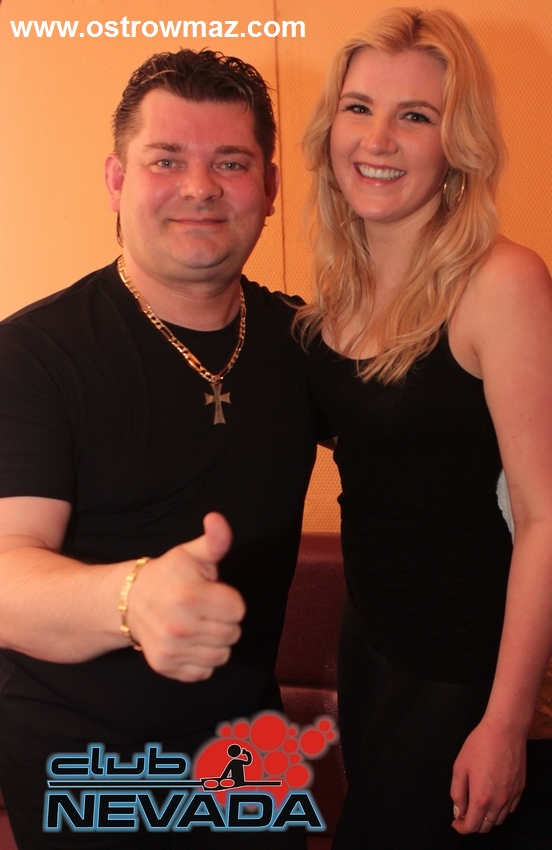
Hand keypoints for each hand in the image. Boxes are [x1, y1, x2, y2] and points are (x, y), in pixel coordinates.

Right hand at [126, 513, 245, 681]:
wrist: (130, 599)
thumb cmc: (167, 575)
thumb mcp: (191, 553)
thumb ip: (215, 540)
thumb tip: (217, 520)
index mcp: (190, 596)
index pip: (238, 610)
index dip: (230, 601)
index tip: (214, 594)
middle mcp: (180, 626)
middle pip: (233, 634)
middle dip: (224, 620)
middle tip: (206, 609)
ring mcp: (171, 649)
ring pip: (221, 655)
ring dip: (216, 641)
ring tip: (200, 624)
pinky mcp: (166, 665)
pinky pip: (204, 671)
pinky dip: (201, 659)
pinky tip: (190, 641)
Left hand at [450, 719, 525, 833]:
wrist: (504, 731)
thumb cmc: (480, 745)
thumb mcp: (459, 767)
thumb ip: (457, 792)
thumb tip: (458, 810)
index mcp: (481, 797)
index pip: (472, 826)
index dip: (462, 827)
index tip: (456, 822)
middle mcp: (499, 801)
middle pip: (486, 826)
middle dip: (473, 823)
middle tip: (464, 812)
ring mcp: (512, 796)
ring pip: (499, 819)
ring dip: (486, 817)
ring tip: (477, 804)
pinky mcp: (520, 789)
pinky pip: (510, 808)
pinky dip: (499, 809)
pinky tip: (492, 797)